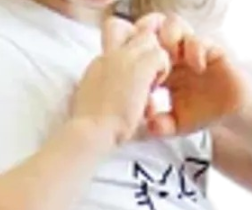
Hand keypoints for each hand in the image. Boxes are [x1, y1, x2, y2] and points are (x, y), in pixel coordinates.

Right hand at [71, 15, 171, 147]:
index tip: (131, 84)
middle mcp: (111, 54)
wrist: (90, 132)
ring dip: (154, 64)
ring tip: (148, 91)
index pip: (119, 44)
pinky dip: (161, 72)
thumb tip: (116, 97)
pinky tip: (151, 92)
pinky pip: (160, 55)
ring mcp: (125, 57)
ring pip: (150, 41)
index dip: (131, 60)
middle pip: (136, 36)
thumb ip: (104, 92)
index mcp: (99, 64)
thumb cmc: (89, 130)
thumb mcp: (91, 105)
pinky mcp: (140, 66)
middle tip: (146, 84)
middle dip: (145, 56)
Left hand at [143, 15, 251, 137]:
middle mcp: (174, 58)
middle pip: (154, 35)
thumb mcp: (176, 125)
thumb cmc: (201, 113)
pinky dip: (195, 50)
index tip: (141, 80)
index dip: (138, 63)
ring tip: (171, 58)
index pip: (143, 58)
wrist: (228, 110)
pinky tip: (197, 67)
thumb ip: (162, 127)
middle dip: (150, 44)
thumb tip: (150, 126)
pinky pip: (199, 40)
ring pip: (173, 27)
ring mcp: (190, 51)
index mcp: (162, 72)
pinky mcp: (210, 49)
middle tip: (151, 62)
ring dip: (169, 38)